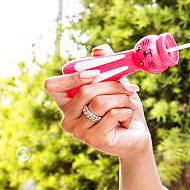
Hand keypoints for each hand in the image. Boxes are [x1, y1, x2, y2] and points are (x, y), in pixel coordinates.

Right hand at [44, 45, 152, 159]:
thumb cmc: (122, 109)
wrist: (136, 136)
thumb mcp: (115, 84)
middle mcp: (67, 118)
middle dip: (113, 85)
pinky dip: (127, 111)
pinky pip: (113, 114)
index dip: (72, 77)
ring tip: (128, 106)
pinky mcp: (94, 140)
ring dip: (123, 99)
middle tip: (129, 89)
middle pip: (85, 91)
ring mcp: (78, 131)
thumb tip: (100, 49)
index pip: (52, 85)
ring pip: (101, 102)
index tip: (94, 73)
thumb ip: (106, 66)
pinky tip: (127, 120)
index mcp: (66, 103)